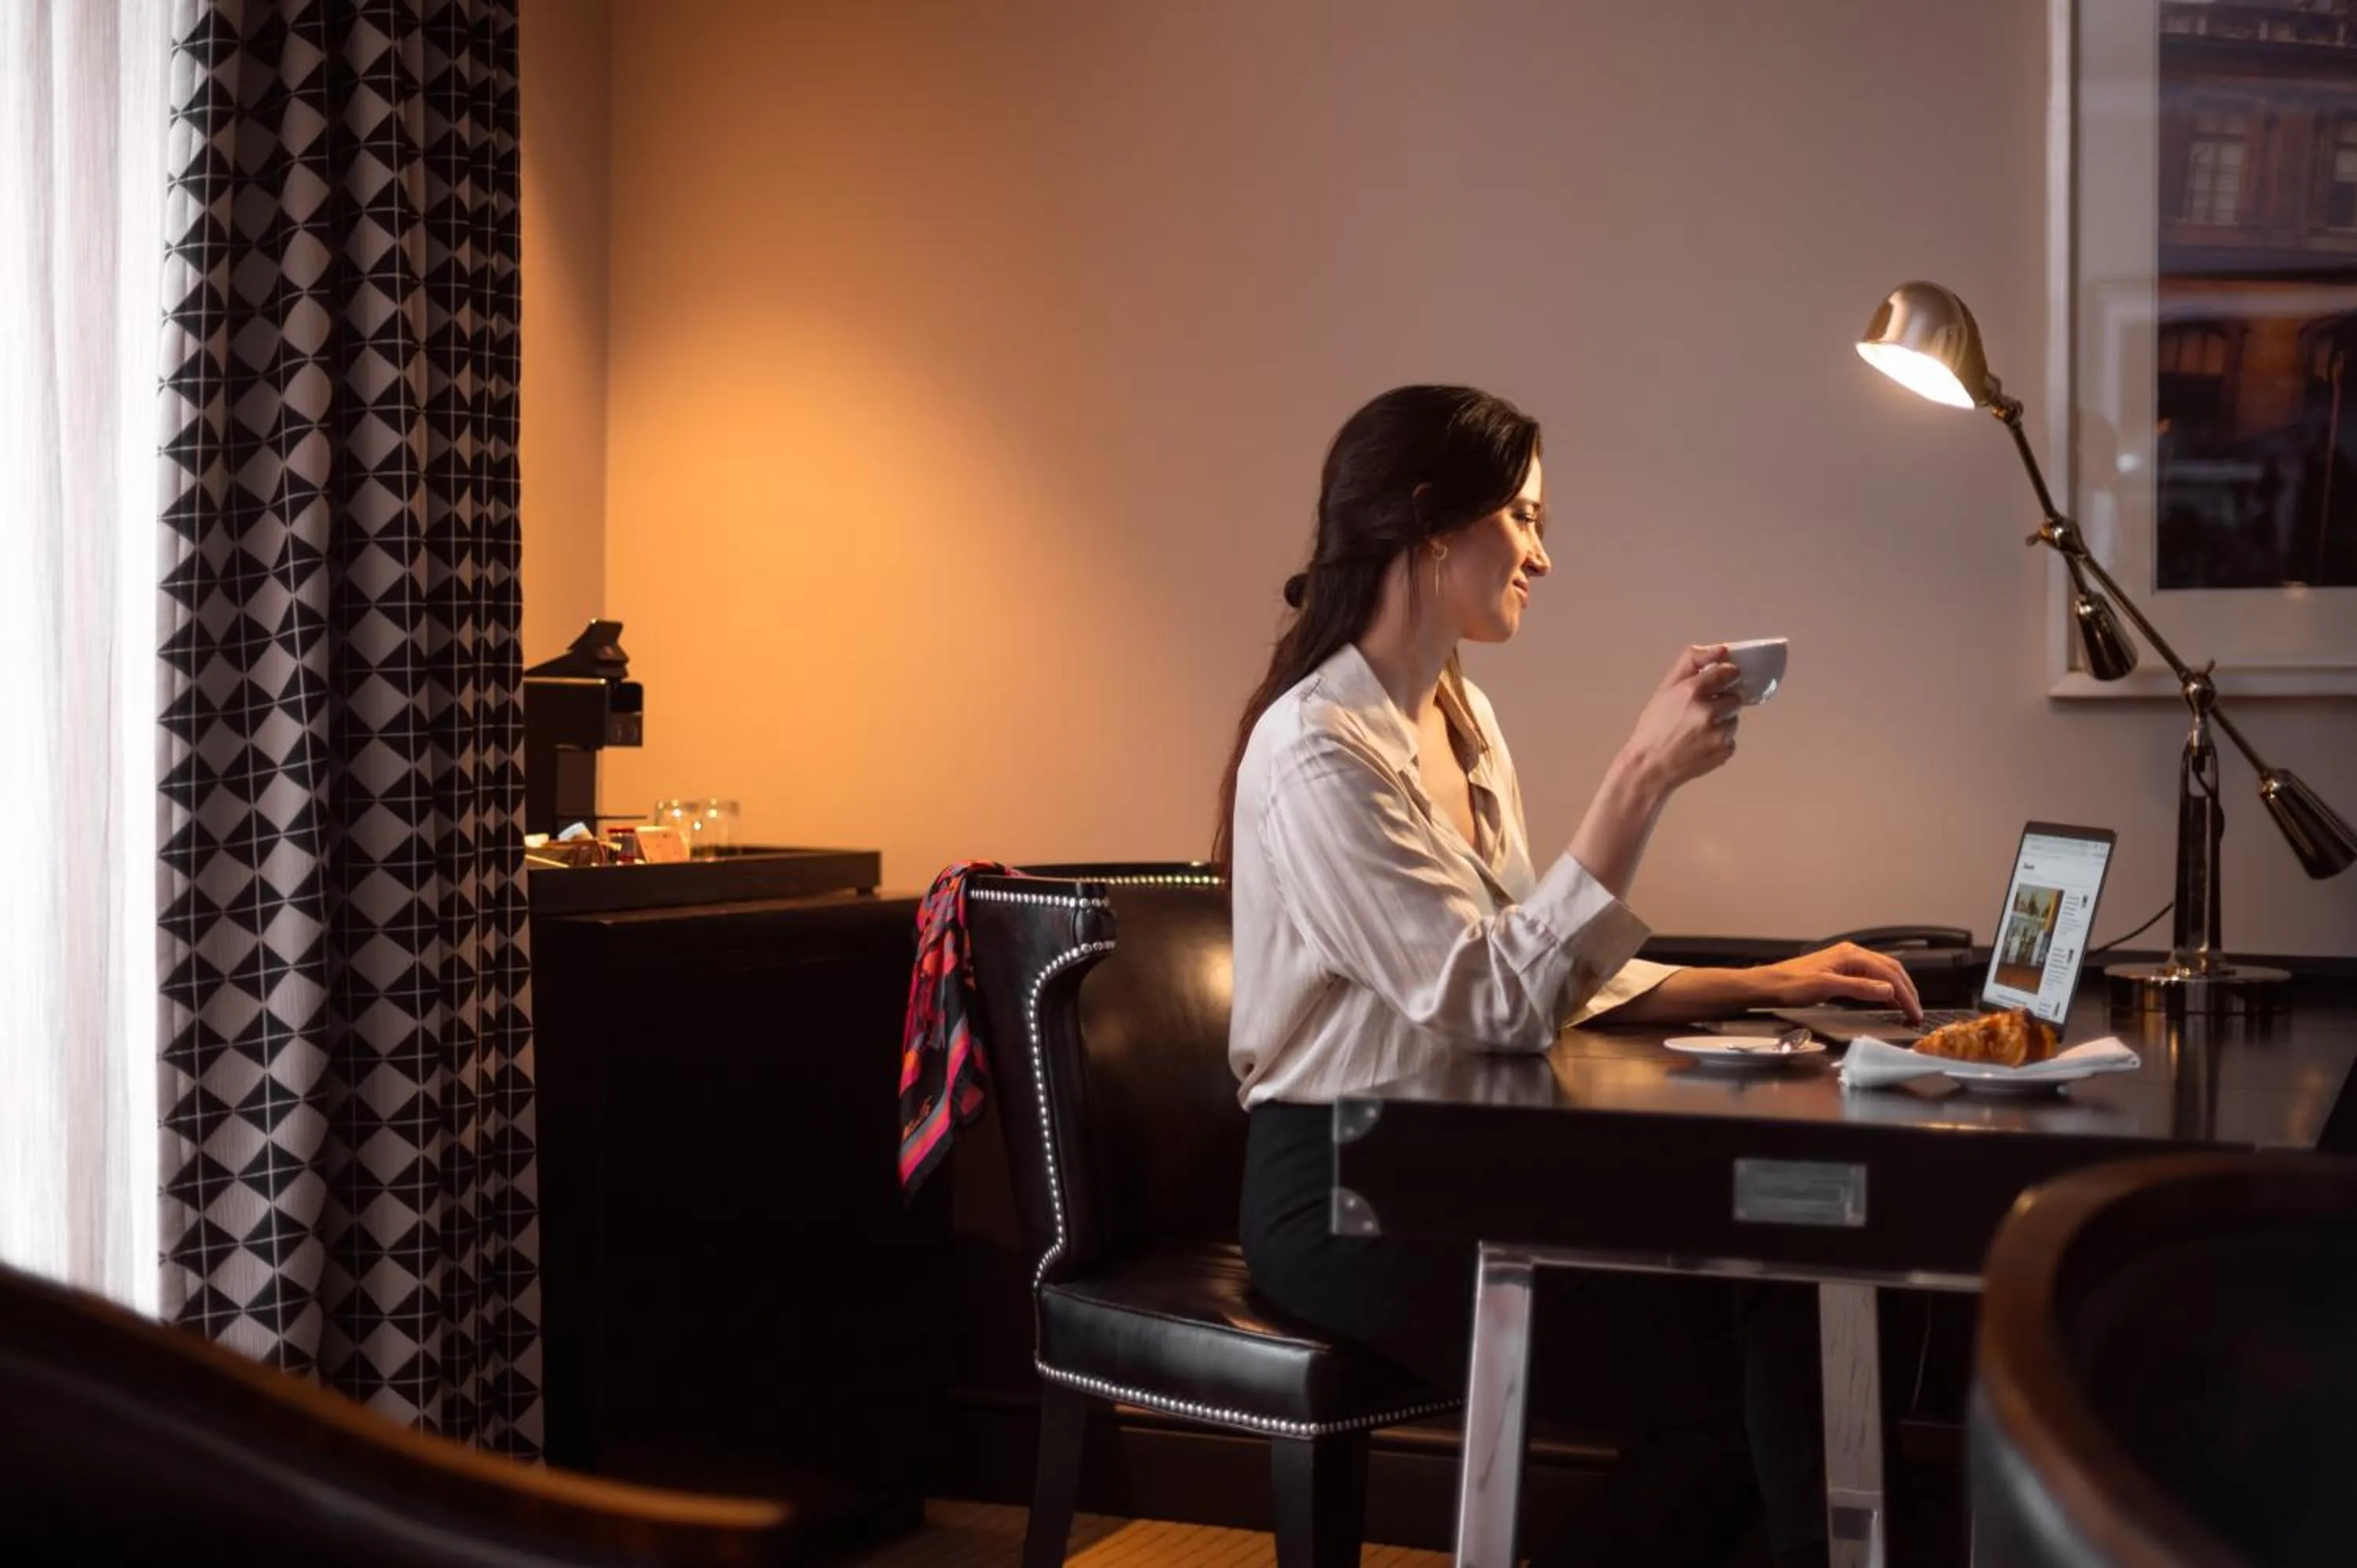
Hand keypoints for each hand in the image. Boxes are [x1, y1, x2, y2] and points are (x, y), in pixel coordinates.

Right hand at [1617, 644, 1741, 795]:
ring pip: (1734, 720)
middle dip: (1722, 702)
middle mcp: (1708, 711)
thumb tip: (1721, 649)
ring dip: (1722, 723)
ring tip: (1698, 732)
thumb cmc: (1653, 727)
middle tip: (1701, 712)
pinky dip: (1720, 742)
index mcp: (1692, 691)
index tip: (1720, 681)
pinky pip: (1731, 741)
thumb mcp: (1664, 689)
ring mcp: (1718, 734)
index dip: (1725, 676)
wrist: (1649, 767)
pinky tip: (1700, 745)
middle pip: (1735, 698)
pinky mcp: (1724, 752)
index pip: (1728, 672)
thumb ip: (1690, 663)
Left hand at [1749, 943, 1924, 1022]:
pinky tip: (1887, 1000)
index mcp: (1850, 954)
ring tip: (1908, 1007)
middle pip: (1890, 969)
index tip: (1915, 1011)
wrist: (1768, 985)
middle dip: (1907, 990)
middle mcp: (1851, 954)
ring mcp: (1846, 961)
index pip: (1889, 973)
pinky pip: (1870, 978)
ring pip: (1882, 972)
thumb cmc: (1790, 984)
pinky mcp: (1840, 971)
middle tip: (1917, 1011)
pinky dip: (1883, 989)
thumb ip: (1858, 988)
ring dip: (1897, 989)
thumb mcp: (1825, 987)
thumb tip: (1888, 990)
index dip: (1905, 993)